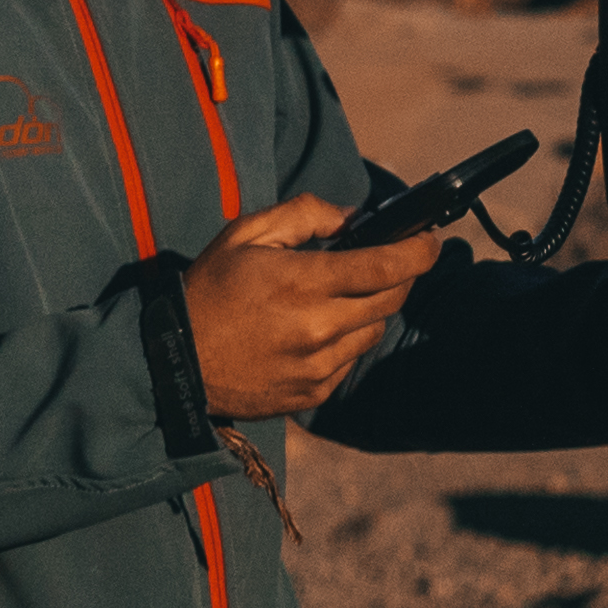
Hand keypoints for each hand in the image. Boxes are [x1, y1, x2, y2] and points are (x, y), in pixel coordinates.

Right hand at [180, 194, 438, 420]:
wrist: (177, 362)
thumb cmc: (210, 289)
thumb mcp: (247, 233)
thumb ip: (304, 214)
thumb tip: (353, 217)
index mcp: (303, 281)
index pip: (386, 265)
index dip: (419, 251)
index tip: (430, 240)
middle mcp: (318, 327)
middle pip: (391, 299)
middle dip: (401, 275)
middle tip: (391, 260)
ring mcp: (318, 365)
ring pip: (374, 330)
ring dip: (371, 308)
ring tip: (341, 295)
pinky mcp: (313, 393)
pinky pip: (350, 360)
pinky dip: (346, 339)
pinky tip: (316, 328)